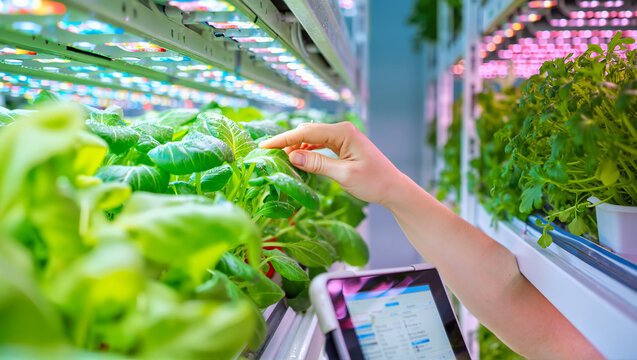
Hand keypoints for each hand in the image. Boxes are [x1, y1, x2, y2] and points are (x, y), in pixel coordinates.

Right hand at [259, 122, 402, 204]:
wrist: (393, 188)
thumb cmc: (374, 182)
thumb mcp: (344, 175)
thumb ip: (318, 164)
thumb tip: (292, 156)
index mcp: (343, 132)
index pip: (306, 131)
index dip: (284, 139)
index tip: (265, 145)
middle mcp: (342, 130)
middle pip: (307, 131)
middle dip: (287, 141)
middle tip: (268, 153)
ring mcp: (342, 137)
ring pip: (311, 137)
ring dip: (296, 146)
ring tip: (281, 158)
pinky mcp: (343, 146)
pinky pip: (319, 144)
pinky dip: (307, 150)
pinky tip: (298, 159)